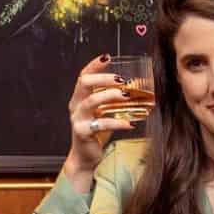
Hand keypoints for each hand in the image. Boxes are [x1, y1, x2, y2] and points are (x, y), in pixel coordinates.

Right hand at [62, 55, 142, 179]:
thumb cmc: (97, 131)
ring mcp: (77, 119)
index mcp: (79, 97)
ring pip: (91, 102)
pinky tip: (129, 123)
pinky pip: (100, 124)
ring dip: (111, 96)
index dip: (94, 65)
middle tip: (121, 79)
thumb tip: (138, 87)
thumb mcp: (105, 112)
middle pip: (84, 84)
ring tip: (127, 96)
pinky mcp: (82, 132)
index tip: (107, 57)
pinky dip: (117, 123)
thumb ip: (115, 100)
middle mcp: (76, 106)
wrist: (85, 156)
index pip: (83, 76)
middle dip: (103, 78)